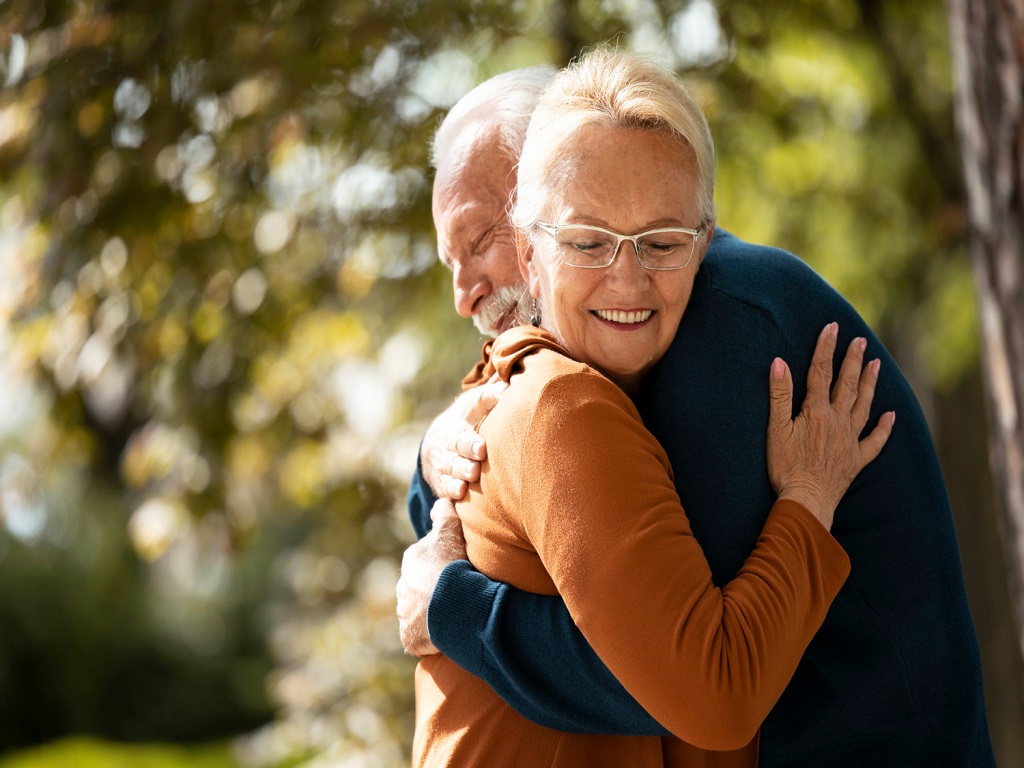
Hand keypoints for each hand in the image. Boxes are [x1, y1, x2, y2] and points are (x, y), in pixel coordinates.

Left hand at [396, 499, 467, 655]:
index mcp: (413, 560)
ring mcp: (405, 613)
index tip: (460, 571)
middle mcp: (403, 586)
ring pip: (419, 611)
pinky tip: (448, 634)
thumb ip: (445, 514)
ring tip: (455, 616)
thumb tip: (440, 501)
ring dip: (433, 614)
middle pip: (421, 586)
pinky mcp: (409, 636)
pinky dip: (431, 636)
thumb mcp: (451, 533)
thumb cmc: (454, 567)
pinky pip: (419, 636)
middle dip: (436, 590)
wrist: (454, 605)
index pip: (428, 560)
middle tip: (460, 594)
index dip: (446, 565)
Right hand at [421, 374, 507, 499]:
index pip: (475, 404)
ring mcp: (443, 461)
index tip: (499, 403)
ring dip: (461, 469)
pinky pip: (444, 486)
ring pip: (450, 465)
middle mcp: (448, 438)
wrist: (434, 447)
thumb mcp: (474, 406)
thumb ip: (490, 396)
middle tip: (481, 450)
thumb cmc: (465, 423)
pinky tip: (460, 492)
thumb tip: (508, 381)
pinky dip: (451, 489)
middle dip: (469, 445)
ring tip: (472, 473)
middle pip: (458, 441)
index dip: (487, 401)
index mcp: (462, 415)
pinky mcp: (441, 482)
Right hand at [767, 322, 894, 529]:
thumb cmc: (786, 467)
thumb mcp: (776, 429)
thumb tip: (779, 362)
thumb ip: (779, 395)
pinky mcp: (856, 460)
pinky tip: (891, 416)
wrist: (807, 501)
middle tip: (860, 340)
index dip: (826, 348)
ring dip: (869, 384)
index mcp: (816, 412)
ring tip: (875, 364)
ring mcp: (850, 441)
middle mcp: (838, 422)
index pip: (821, 372)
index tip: (832, 327)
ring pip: (863, 406)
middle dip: (852, 360)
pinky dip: (884, 428)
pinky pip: (874, 441)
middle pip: (846, 385)